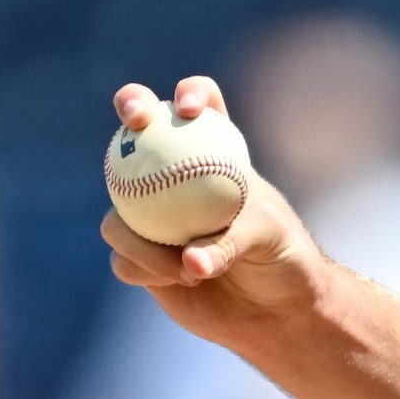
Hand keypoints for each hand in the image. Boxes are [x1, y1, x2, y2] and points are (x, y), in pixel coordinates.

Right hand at [102, 78, 321, 325]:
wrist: (273, 307)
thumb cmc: (282, 259)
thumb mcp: (267, 240)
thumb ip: (229, 243)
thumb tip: (188, 259)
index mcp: (215, 153)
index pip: (202, 104)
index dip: (191, 92)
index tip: (190, 110)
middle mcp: (175, 173)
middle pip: (141, 124)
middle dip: (132, 102)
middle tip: (138, 121)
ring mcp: (149, 214)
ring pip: (118, 208)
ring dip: (140, 237)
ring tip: (182, 267)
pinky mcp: (138, 257)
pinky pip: (124, 258)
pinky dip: (145, 268)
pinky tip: (178, 280)